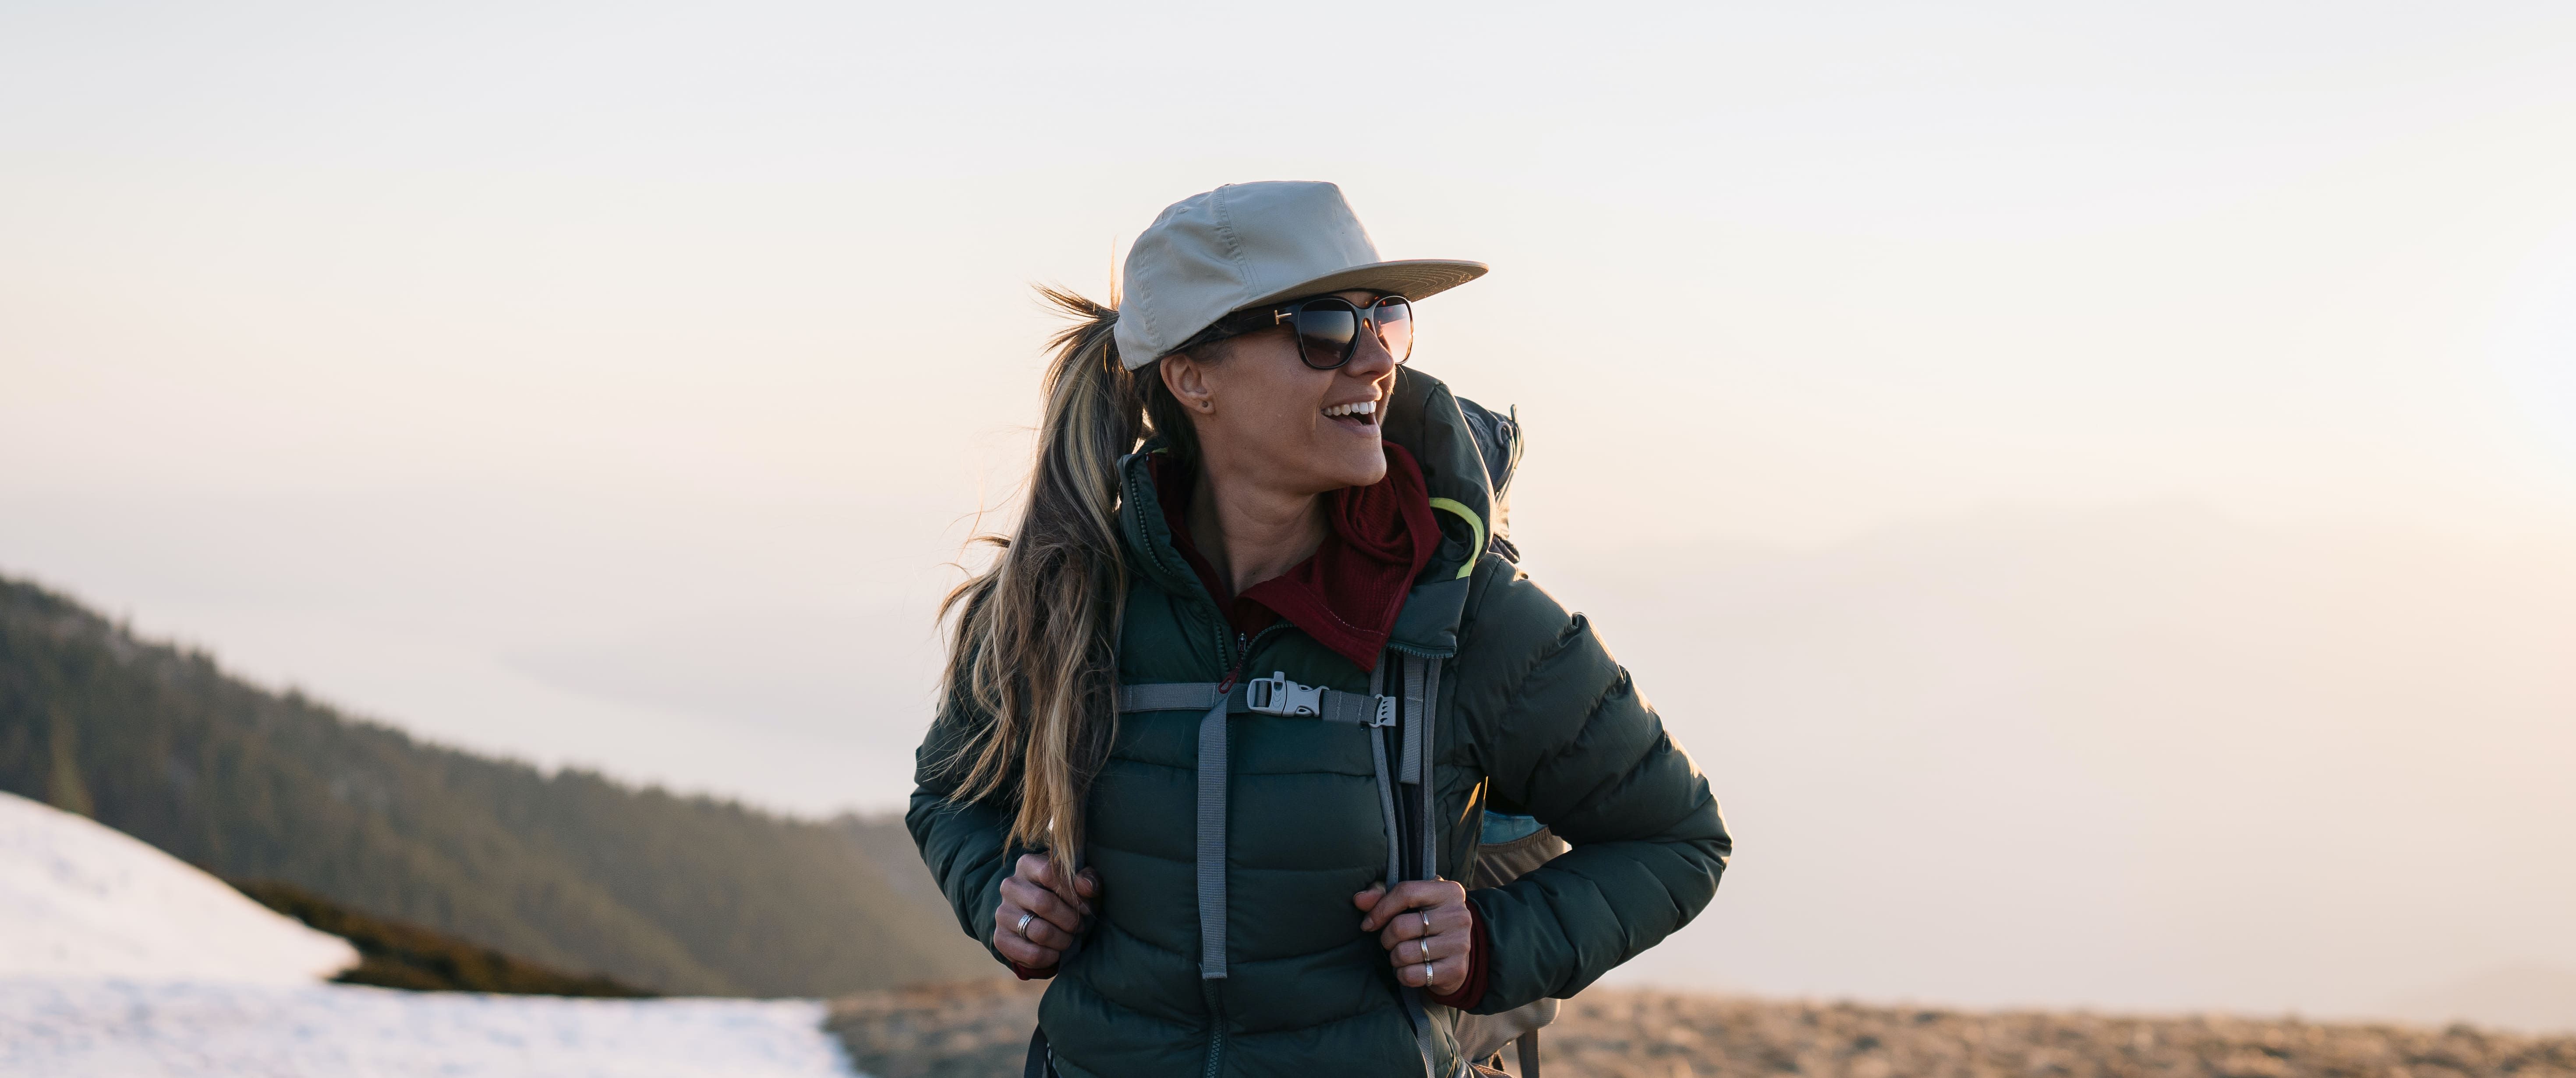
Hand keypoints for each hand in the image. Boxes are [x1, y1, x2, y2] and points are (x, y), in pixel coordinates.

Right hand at [994, 852, 1100, 970]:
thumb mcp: (1077, 882)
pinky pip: (1032, 954)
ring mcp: (1003, 913)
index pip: (1049, 873)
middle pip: (1044, 904)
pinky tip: (1056, 952)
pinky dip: (1051, 957)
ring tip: (1069, 939)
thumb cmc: (1063, 895)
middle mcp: (1010, 886)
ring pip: (1040, 932)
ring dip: (1063, 940)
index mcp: (1027, 865)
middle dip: (1070, 920)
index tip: (1086, 908)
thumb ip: (1086, 879)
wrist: (1038, 918)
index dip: (1072, 893)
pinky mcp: (1001, 938)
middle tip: (1080, 927)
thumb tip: (1089, 887)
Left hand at [1352, 878, 1470, 996]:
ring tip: (1402, 954)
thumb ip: (1382, 894)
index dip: (1380, 909)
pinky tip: (1410, 969)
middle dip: (1386, 938)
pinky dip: (1402, 974)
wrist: (1457, 955)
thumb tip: (1359, 899)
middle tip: (1390, 941)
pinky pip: (1411, 975)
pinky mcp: (1455, 970)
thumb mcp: (1411, 902)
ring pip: (1403, 953)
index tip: (1368, 923)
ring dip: (1394, 957)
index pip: (1405, 892)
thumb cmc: (1427, 921)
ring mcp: (1460, 944)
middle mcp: (1459, 915)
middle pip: (1400, 926)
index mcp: (1448, 891)